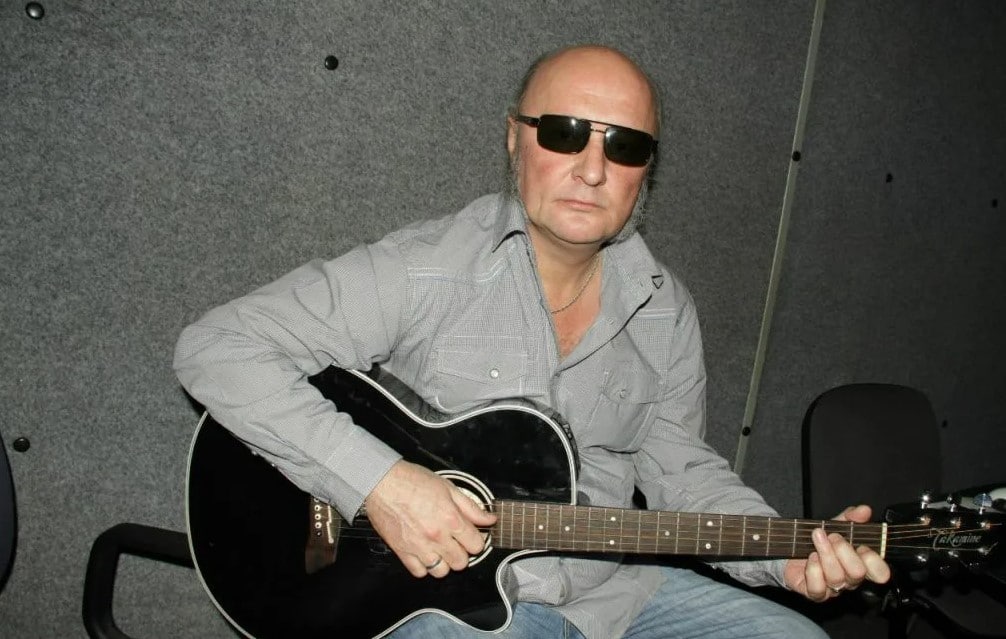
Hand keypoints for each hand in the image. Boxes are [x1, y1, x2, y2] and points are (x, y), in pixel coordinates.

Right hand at [363, 460, 496, 578]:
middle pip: (461, 562)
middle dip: (463, 553)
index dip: (477, 540)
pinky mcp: (402, 552)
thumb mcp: (448, 487)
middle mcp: (436, 536)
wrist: (381, 482)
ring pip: (442, 572)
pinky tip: (426, 553)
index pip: (476, 545)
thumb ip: (471, 506)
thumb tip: (489, 518)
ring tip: (442, 549)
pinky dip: (424, 566)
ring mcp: (419, 546)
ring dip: (445, 562)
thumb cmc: (412, 481)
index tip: (472, 535)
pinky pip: (419, 572)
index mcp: (450, 519)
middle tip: (457, 542)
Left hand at [783, 504, 891, 601]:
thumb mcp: (835, 524)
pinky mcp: (814, 592)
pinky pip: (818, 588)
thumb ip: (851, 517)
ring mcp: (833, 588)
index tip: (861, 545)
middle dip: (843, 550)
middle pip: (857, 573)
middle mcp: (850, 579)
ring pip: (836, 577)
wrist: (792, 549)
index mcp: (862, 564)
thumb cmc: (820, 540)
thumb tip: (864, 510)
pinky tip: (810, 557)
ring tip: (817, 538)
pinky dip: (813, 570)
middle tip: (832, 536)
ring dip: (825, 553)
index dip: (872, 559)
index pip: (880, 572)